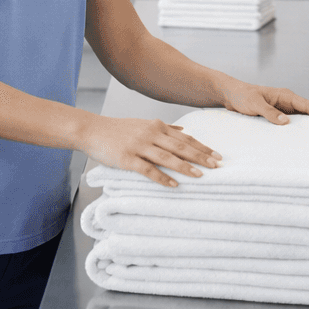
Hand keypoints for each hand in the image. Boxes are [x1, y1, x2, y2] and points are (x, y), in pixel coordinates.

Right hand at [77, 113, 221, 187]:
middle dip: (201, 157)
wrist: (91, 130)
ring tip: (199, 176)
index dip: (202, 147)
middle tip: (216, 166)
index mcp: (157, 126)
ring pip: (167, 157)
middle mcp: (150, 134)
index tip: (217, 155)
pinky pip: (147, 170)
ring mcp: (139, 146)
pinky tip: (173, 185)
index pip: (185, 138)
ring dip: (185, 167)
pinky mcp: (127, 158)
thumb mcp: (143, 124)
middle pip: (181, 147)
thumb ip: (164, 128)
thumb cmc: (118, 129)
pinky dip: (162, 177)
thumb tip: (183, 129)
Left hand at [218, 79, 308, 124]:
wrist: (230, 94)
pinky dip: (302, 127)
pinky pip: (294, 121)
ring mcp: (284, 108)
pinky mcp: (278, 114)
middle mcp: (287, 101)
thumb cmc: (242, 96)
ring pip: (304, 116)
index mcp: (285, 95)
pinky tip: (306, 136)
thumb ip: (269, 112)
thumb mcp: (254, 104)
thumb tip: (285, 122)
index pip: (308, 105)